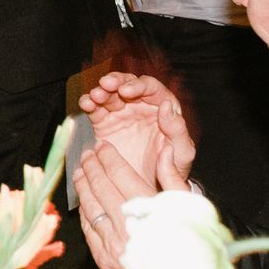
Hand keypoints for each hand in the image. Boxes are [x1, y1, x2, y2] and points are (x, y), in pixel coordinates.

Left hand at [72, 144, 181, 268]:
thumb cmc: (193, 254)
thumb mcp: (192, 214)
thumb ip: (174, 182)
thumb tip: (163, 154)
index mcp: (152, 214)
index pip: (122, 176)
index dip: (110, 158)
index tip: (103, 147)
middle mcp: (129, 228)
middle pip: (102, 188)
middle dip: (92, 167)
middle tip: (88, 154)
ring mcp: (114, 246)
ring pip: (91, 206)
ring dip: (83, 185)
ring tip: (81, 170)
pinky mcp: (104, 261)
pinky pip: (88, 229)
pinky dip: (85, 210)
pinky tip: (84, 199)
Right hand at [80, 71, 194, 189]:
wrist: (151, 186)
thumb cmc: (172, 167)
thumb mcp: (183, 151)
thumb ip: (178, 129)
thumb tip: (167, 106)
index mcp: (161, 108)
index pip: (151, 88)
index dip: (138, 85)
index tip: (126, 90)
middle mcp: (140, 106)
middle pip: (126, 84)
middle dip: (115, 81)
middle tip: (106, 85)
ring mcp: (121, 113)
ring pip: (109, 93)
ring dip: (100, 91)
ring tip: (94, 97)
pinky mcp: (105, 123)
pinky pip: (95, 109)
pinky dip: (88, 103)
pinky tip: (86, 104)